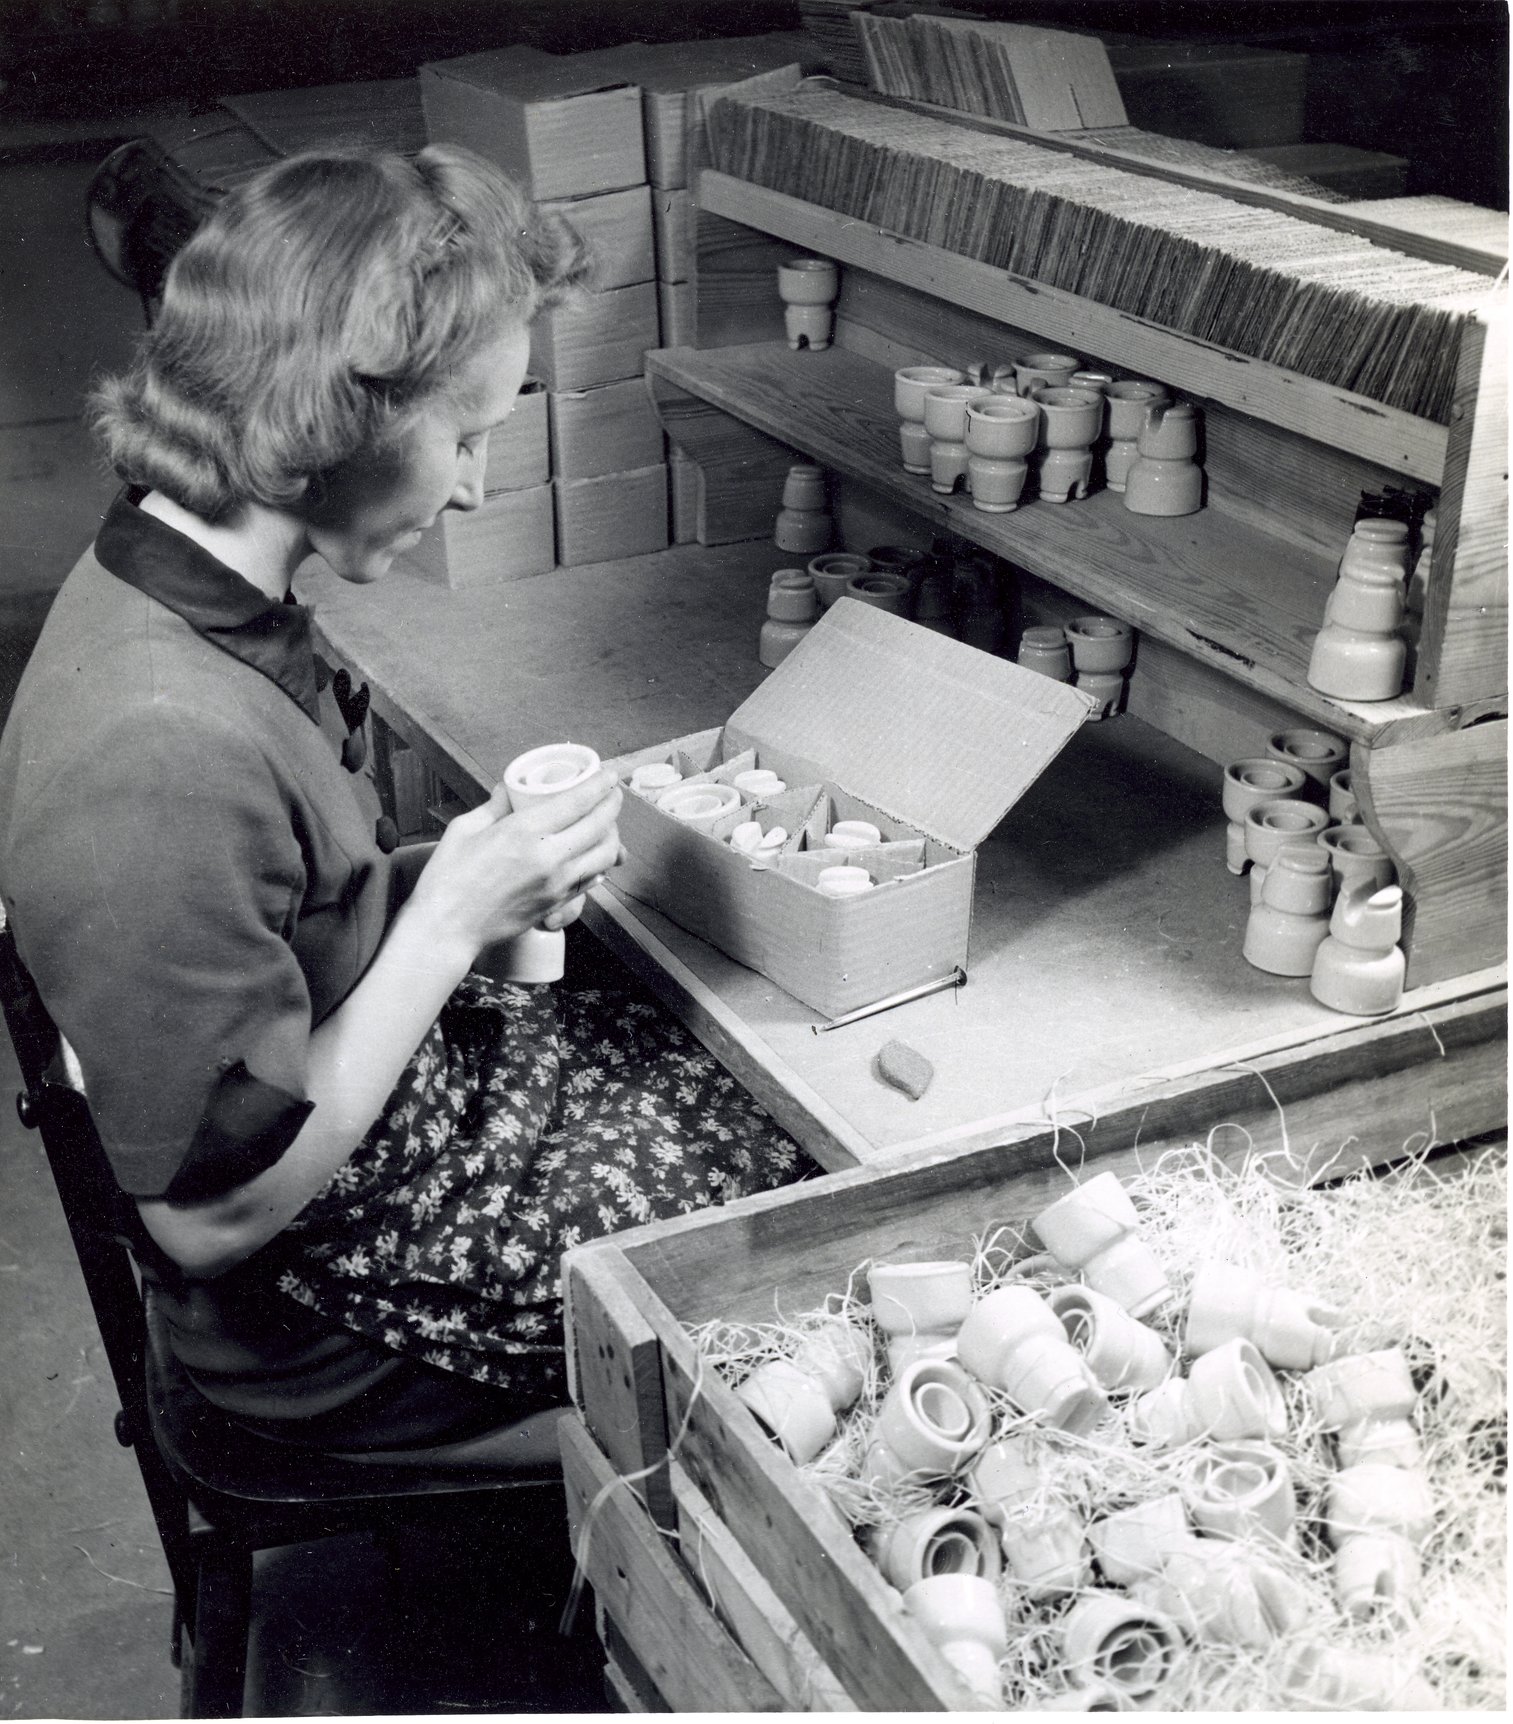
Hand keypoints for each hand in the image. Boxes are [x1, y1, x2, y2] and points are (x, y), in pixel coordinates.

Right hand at [404, 769, 622, 961]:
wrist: (448, 928)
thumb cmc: (448, 878)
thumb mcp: (465, 829)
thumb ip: (495, 806)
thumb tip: (510, 789)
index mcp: (524, 832)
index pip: (579, 802)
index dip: (600, 785)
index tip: (609, 775)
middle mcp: (549, 857)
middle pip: (600, 825)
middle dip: (613, 804)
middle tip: (612, 794)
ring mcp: (557, 884)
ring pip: (605, 855)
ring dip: (612, 835)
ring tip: (606, 824)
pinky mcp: (558, 904)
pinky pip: (593, 879)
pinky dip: (600, 863)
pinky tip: (594, 854)